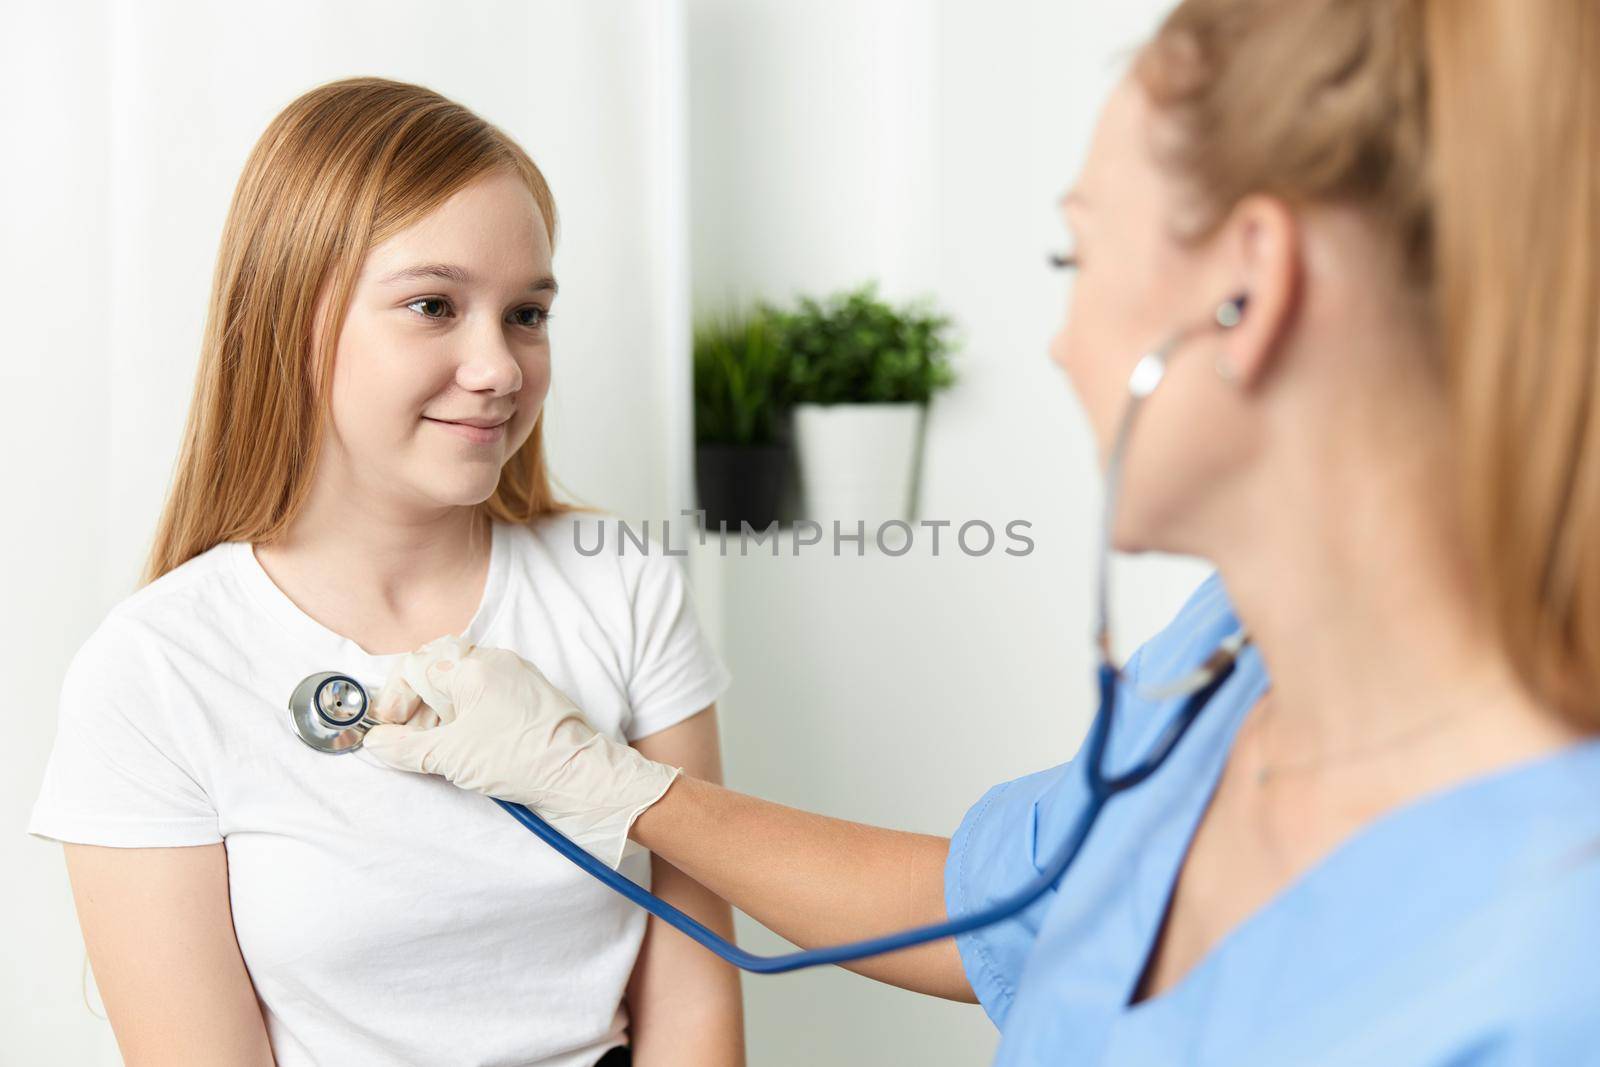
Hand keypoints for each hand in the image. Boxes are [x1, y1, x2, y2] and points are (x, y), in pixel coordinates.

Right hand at [362, 636, 681, 868]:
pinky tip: (468, 748)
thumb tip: (378, 742)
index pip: (417, 666)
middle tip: (411, 742)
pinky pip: (488, 698)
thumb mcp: (451, 756)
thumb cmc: (522, 759)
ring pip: (463, 687)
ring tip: (440, 750)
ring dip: (442, 717)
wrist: (581, 777)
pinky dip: (469, 720)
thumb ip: (406, 747)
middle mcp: (498, 662)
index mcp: (476, 665)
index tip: (390, 727)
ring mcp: (517, 678)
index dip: (396, 698)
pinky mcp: (531, 698)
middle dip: (418, 709)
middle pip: (439, 674)